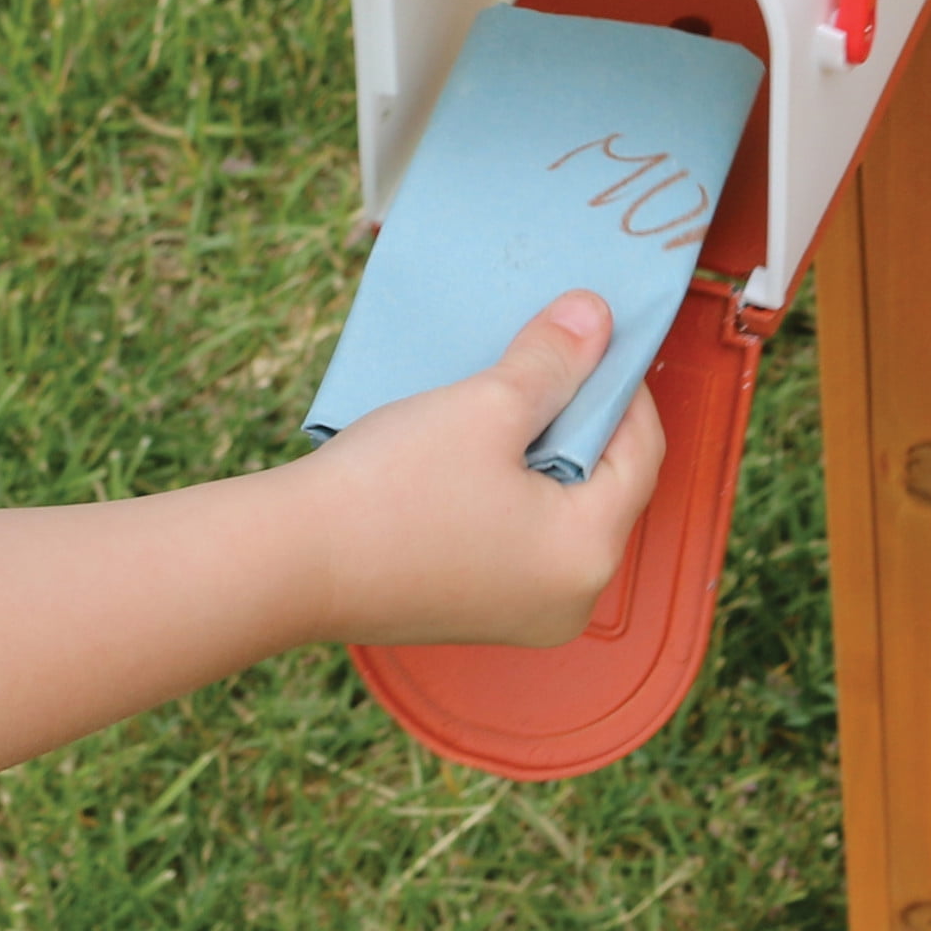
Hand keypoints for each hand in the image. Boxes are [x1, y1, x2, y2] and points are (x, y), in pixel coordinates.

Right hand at [298, 293, 663, 644]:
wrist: (288, 563)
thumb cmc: (391, 488)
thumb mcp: (485, 406)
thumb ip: (553, 361)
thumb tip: (598, 317)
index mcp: (588, 555)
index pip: (642, 452)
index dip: (623, 385)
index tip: (593, 337)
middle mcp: (570, 599)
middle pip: (605, 484)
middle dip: (579, 416)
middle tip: (546, 360)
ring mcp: (522, 613)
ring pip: (560, 508)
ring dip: (541, 448)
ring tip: (505, 397)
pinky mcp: (478, 610)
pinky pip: (519, 535)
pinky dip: (509, 486)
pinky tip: (473, 446)